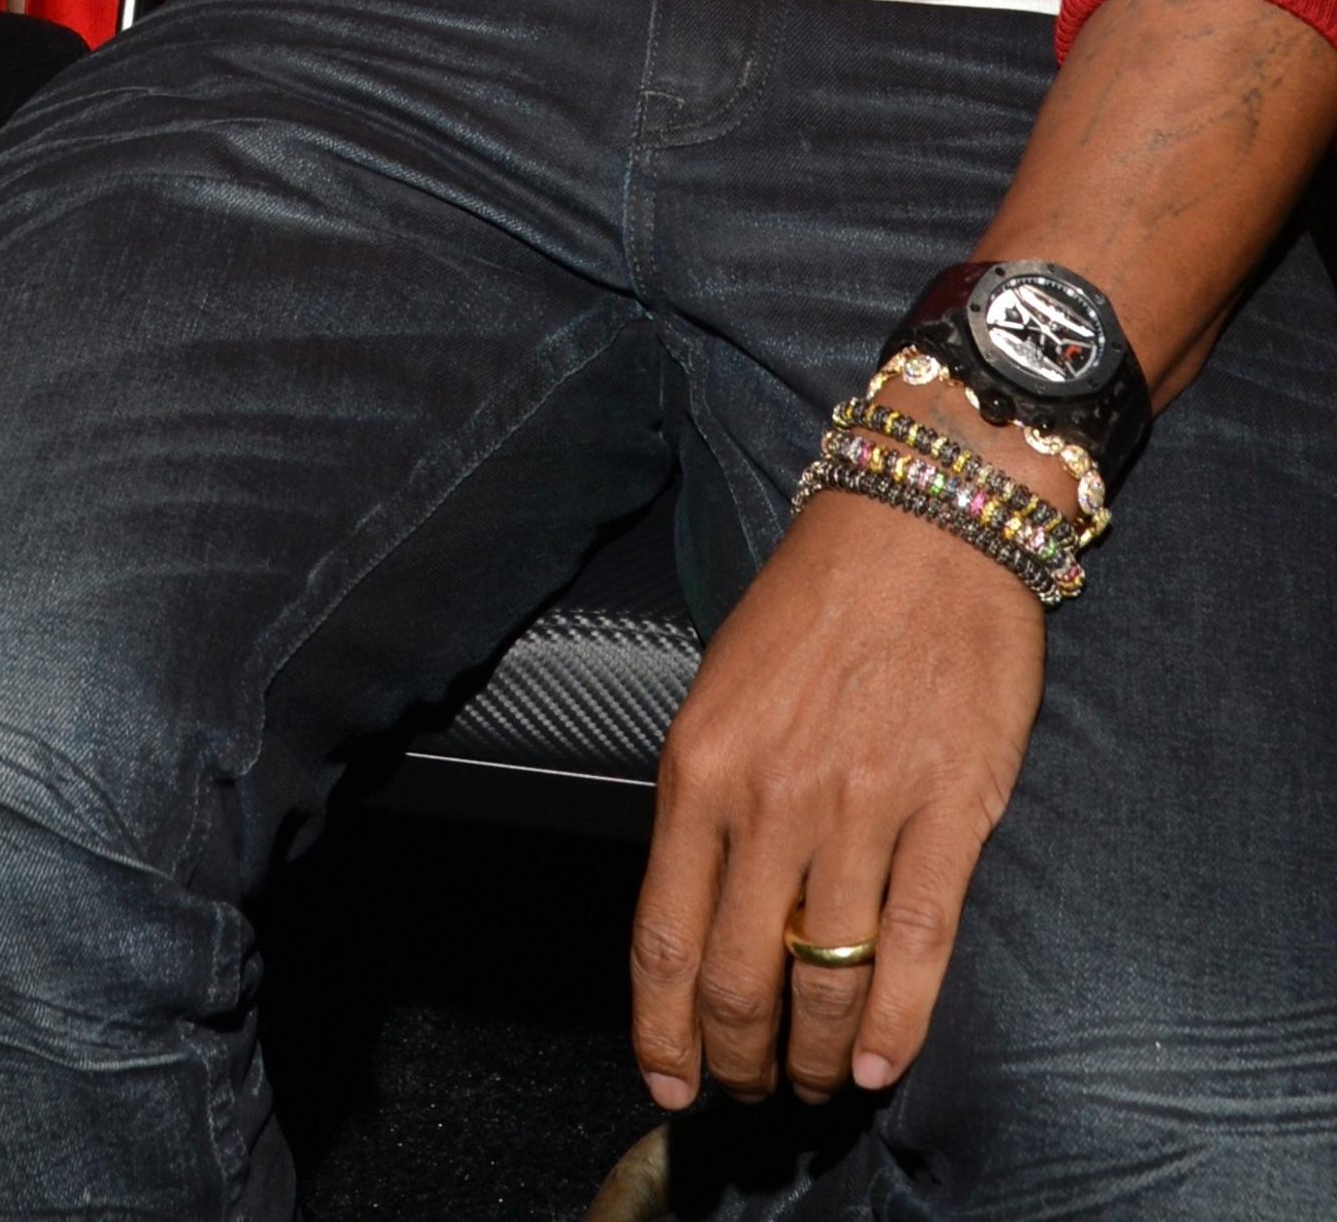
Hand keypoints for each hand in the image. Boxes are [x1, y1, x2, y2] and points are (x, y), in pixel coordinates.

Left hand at [630, 478, 1045, 1111]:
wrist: (923, 526)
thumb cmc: (817, 596)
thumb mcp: (720, 685)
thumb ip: (707, 797)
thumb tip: (701, 905)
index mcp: (700, 767)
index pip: (664, 938)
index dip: (665, 1031)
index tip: (671, 1082)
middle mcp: (772, 801)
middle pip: (739, 979)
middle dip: (739, 1057)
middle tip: (751, 1087)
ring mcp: (864, 813)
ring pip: (825, 981)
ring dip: (815, 1055)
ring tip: (816, 1081)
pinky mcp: (949, 817)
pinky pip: (916, 950)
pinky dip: (895, 1027)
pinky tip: (878, 1064)